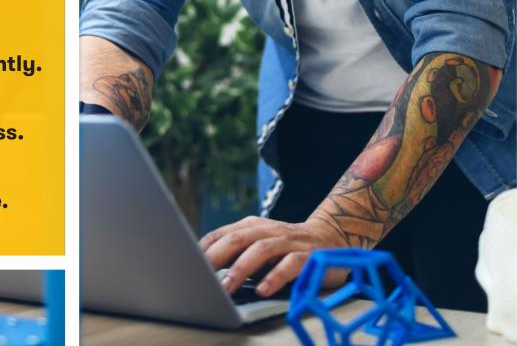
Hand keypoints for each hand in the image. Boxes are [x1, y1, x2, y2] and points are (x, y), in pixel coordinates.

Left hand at [199, 215, 348, 297]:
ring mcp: (288, 241)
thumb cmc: (285, 247)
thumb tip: (204, 272)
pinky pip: (290, 264)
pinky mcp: (308, 255)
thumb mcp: (259, 246)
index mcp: (253, 226)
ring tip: (226, 288)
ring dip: (241, 269)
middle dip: (217, 257)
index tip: (186, 264)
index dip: (204, 248)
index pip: (223, 233)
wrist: (330, 237)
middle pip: (238, 239)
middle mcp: (269, 229)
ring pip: (261, 250)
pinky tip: (263, 290)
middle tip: (201, 277)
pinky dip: (275, 276)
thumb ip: (237, 254)